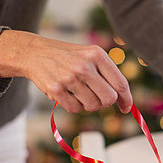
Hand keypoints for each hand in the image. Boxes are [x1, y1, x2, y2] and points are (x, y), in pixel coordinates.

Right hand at [0, 30, 132, 112]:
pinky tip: (67, 93)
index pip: (120, 83)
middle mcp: (85, 66)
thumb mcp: (90, 55)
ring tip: (78, 91)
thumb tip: (123, 99)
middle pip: (109, 99)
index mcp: (97, 55)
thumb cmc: (68, 57)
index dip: (126, 99)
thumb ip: (107, 73)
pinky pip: (75, 108)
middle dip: (105, 102)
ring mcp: (70, 78)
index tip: (127, 108)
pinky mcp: (56, 90)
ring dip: (88, 103)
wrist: (35, 53)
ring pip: (93, 106)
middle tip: (96, 96)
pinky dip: (74, 105)